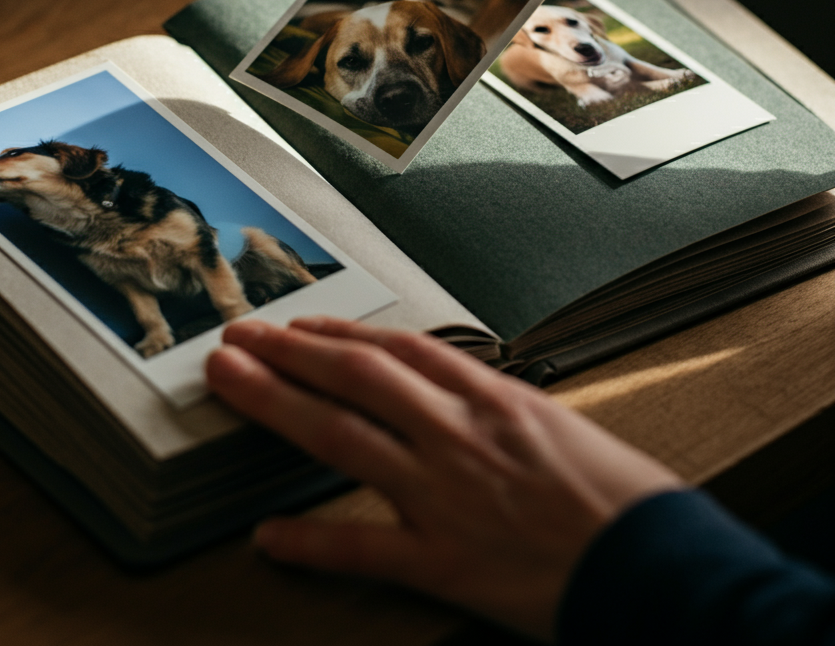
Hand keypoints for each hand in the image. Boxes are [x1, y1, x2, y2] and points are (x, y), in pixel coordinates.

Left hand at [205, 317, 681, 642]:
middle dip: (289, 351)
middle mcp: (459, 435)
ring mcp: (445, 495)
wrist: (664, 569)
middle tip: (239, 336)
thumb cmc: (625, 500)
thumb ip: (498, 407)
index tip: (302, 325)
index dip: (341, 333)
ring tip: (230, 383)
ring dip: (278, 406)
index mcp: (493, 399)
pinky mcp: (447, 562)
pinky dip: (311, 541)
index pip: (399, 349)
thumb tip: (460, 393)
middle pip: (356, 376)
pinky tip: (269, 535)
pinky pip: (363, 547)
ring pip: (343, 437)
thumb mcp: (561, 426)